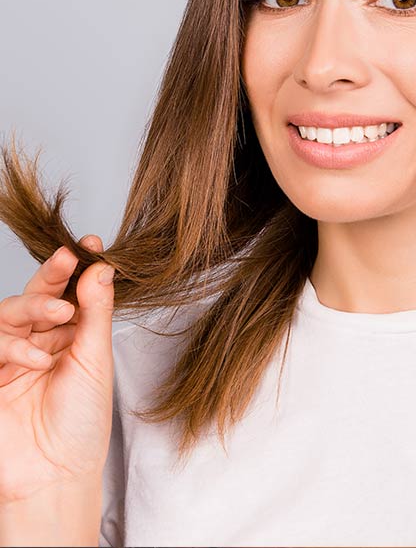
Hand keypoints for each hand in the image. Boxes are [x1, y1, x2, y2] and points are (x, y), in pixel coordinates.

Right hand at [0, 235, 114, 503]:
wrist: (55, 475)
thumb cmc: (81, 423)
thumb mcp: (96, 361)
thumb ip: (95, 314)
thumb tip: (102, 267)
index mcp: (70, 335)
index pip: (71, 292)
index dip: (78, 266)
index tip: (92, 243)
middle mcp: (40, 341)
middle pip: (38, 295)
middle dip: (52, 273)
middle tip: (67, 258)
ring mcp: (11, 357)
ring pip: (10, 312)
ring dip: (34, 306)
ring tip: (59, 315)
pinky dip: (14, 345)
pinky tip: (36, 358)